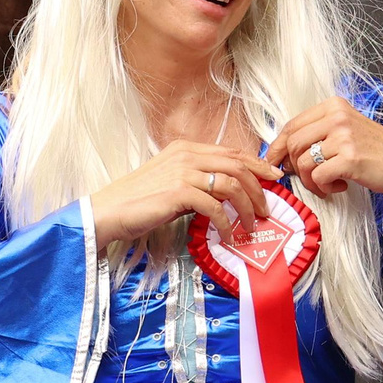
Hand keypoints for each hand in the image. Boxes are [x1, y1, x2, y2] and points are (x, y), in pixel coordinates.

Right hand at [88, 139, 285, 247]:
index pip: (231, 152)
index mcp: (185, 148)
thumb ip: (197, 182)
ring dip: (246, 207)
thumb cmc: (139, 201)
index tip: (274, 179)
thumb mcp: (172, 183)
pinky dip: (226, 222)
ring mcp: (182, 171)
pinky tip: (228, 234)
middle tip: (267, 208)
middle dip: (258, 187)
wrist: (109, 211)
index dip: (257, 165)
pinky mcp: (178, 191)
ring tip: (251, 225)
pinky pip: (215, 205)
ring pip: (231, 184)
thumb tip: (226, 194)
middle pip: (237, 165)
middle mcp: (186, 154)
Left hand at [265, 100, 382, 215]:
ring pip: (303, 162)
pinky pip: (318, 177)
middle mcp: (337, 117)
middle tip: (307, 178)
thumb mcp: (346, 131)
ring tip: (327, 184)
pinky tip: (339, 186)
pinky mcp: (350, 159)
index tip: (273, 162)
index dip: (278, 147)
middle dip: (294, 166)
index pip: (292, 125)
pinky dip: (324, 188)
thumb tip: (283, 152)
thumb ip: (318, 134)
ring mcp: (344, 136)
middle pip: (293, 143)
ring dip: (310, 181)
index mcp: (333, 106)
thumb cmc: (376, 151)